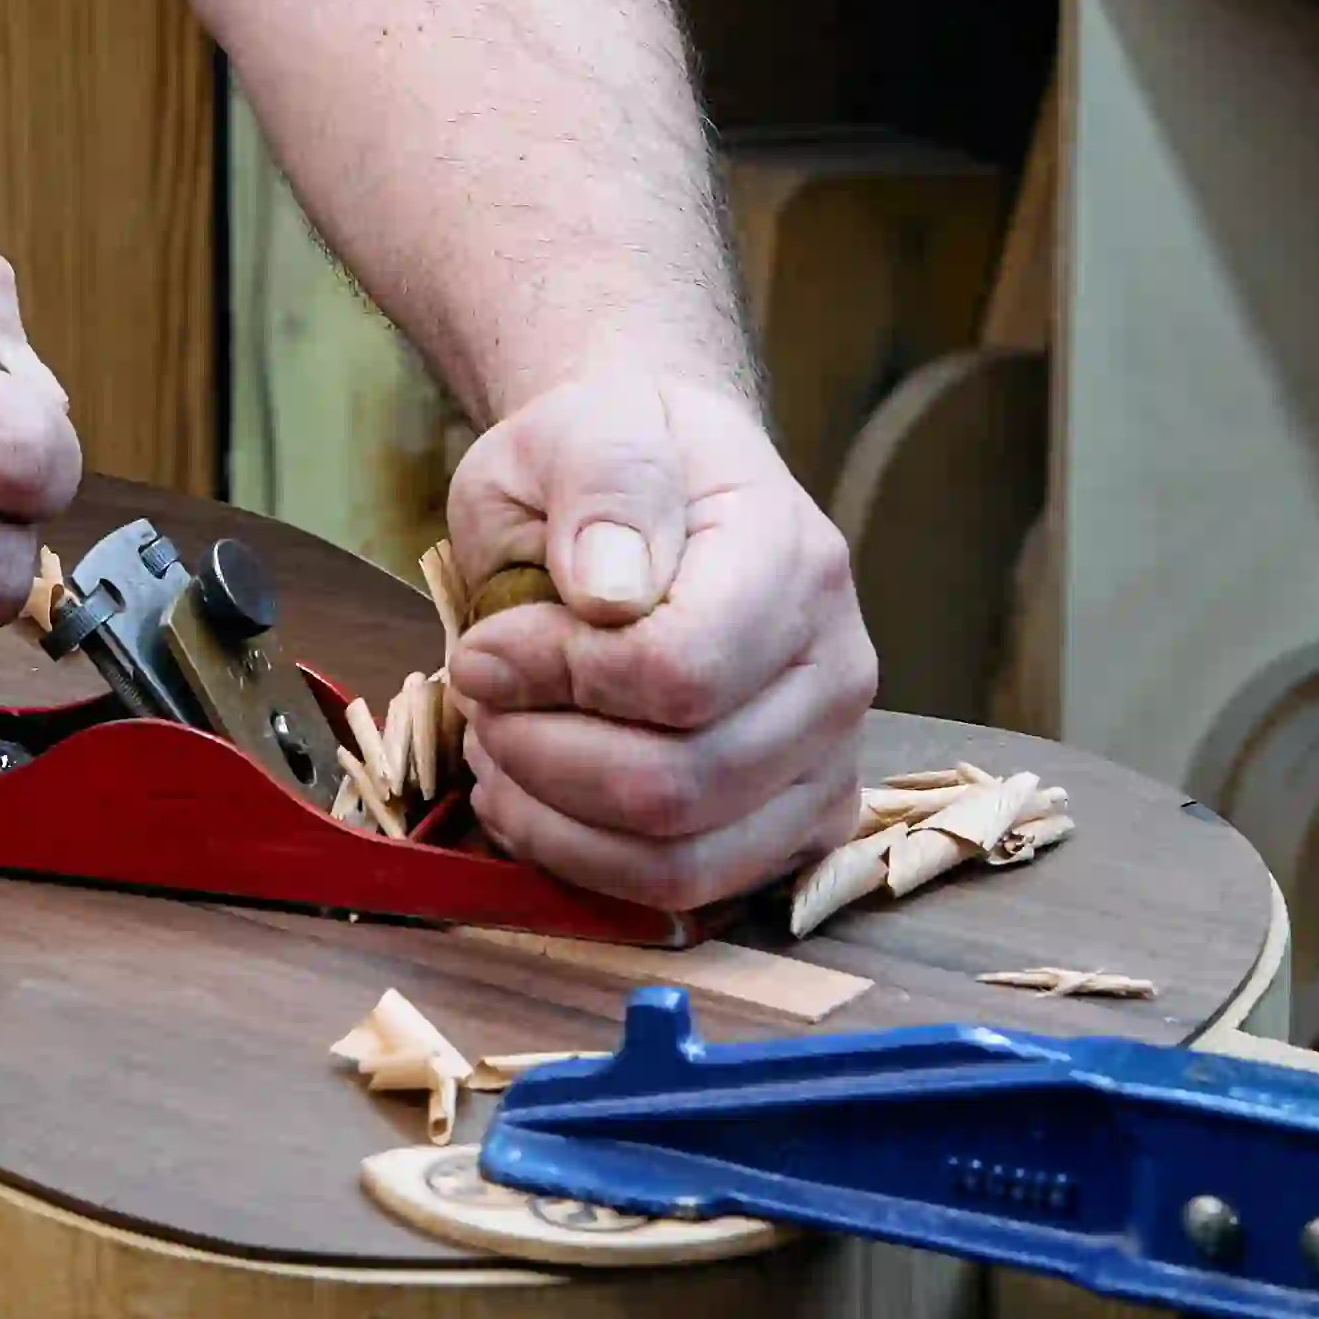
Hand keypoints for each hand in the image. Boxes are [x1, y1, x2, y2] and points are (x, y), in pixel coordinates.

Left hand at [433, 360, 875, 911]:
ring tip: (500, 751)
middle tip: (480, 703)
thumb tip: (609, 591)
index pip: (681, 672)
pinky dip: (589, 863)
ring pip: (682, 859)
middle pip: (678, 785)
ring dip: (555, 822)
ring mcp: (829, 757)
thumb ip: (602, 487)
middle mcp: (837, 669)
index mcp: (795, 559)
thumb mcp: (584, 429)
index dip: (557, 677)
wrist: (668, 485)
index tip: (484, 646)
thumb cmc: (616, 462)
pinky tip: (537, 799)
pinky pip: (691, 889)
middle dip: (542, 756)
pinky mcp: (800, 824)